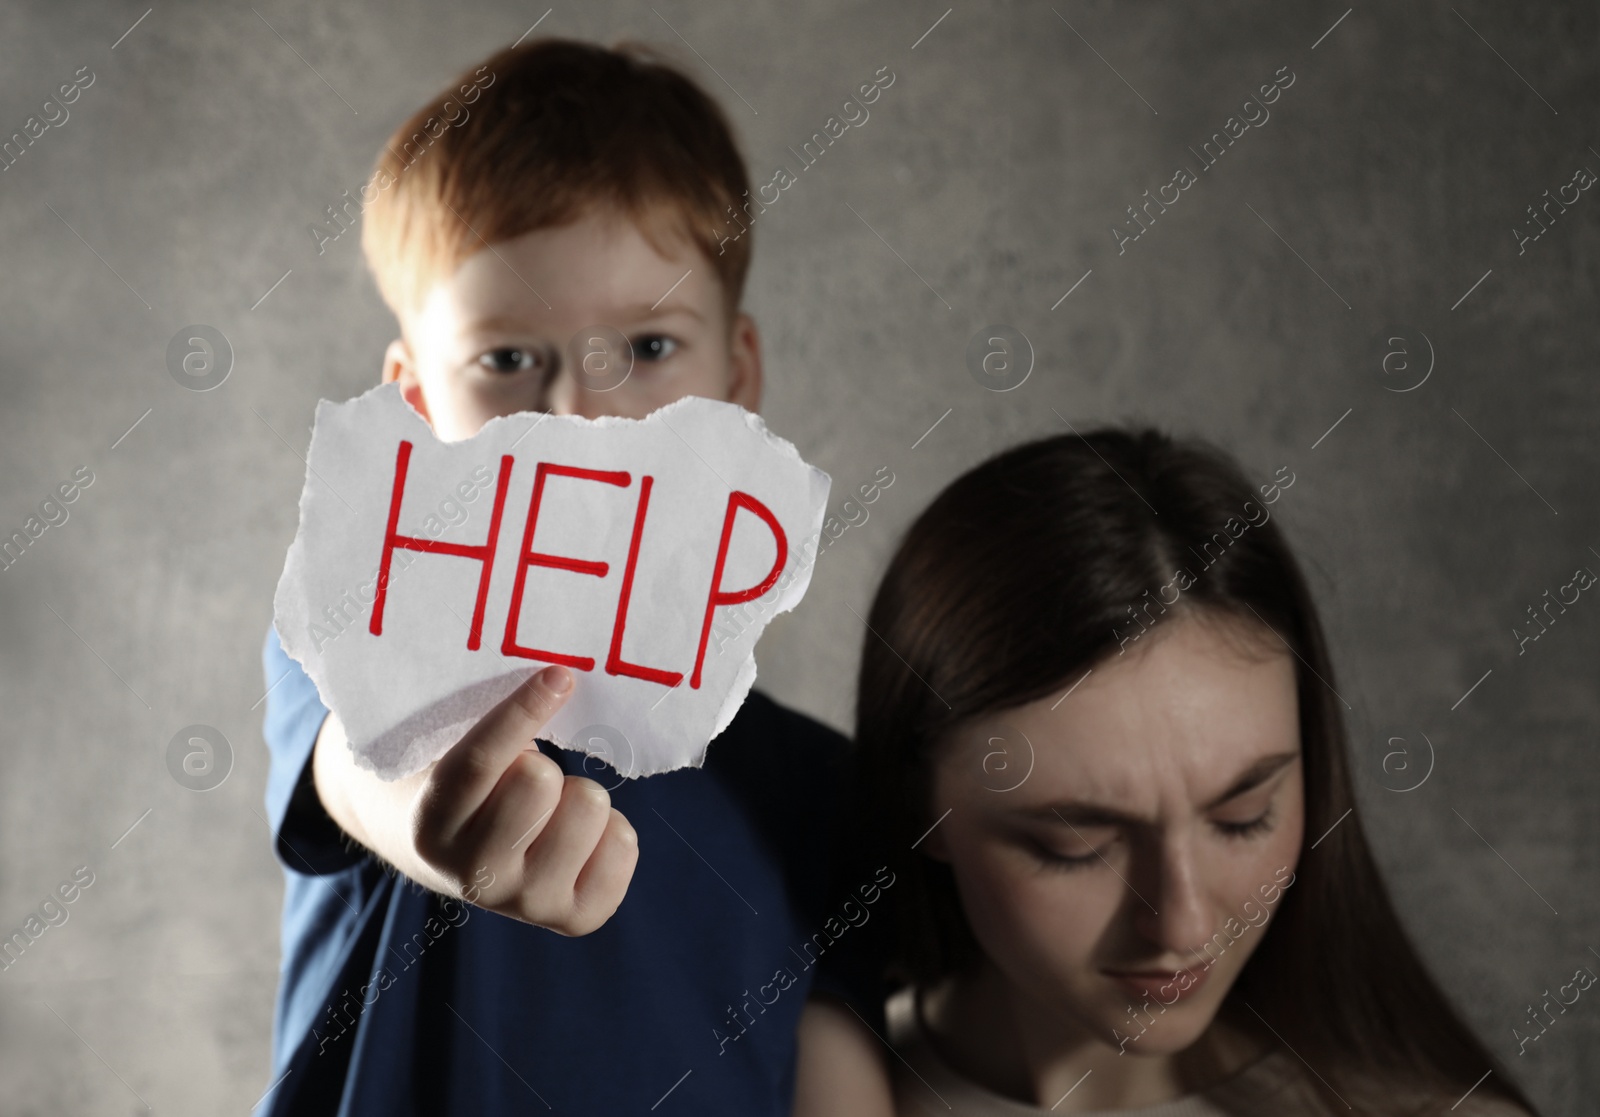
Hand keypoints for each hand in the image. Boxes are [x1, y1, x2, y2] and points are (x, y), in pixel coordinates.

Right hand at [410, 665, 638, 934]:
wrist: (455, 859)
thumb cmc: (467, 786)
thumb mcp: (454, 754)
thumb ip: (493, 729)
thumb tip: (558, 681)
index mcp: (433, 826)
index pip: (480, 763)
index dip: (523, 711)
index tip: (558, 675)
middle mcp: (475, 876)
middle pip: (541, 781)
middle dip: (543, 763)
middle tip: (526, 777)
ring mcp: (527, 903)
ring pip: (589, 804)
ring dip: (576, 793)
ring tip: (549, 808)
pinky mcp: (574, 917)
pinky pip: (625, 843)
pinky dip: (610, 828)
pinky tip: (577, 835)